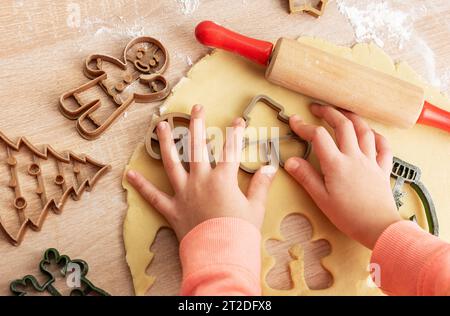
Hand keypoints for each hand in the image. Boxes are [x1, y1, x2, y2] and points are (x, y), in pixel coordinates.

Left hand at [127, 105, 275, 240]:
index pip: (231, 149)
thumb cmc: (240, 233)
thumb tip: (270, 168)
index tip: (238, 120)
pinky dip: (141, 186)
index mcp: (223, 179)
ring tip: (162, 125)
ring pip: (172, 162)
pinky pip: (154, 196)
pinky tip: (130, 174)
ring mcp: (184, 193)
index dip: (235, 132)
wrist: (221, 256)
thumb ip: (261, 185)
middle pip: (198, 147)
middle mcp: (201, 180)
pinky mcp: (172, 209)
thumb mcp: (256, 208)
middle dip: (198, 124)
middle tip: (197, 107)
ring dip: (166, 143)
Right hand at [284, 104, 400, 248]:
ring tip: (343, 112)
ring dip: (352, 117)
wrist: (378, 228)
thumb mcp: (321, 198)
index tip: (295, 121)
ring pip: (364, 131)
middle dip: (329, 113)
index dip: (304, 126)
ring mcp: (370, 161)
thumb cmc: (349, 216)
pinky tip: (371, 133)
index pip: (318, 137)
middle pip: (343, 125)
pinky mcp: (382, 169)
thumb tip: (291, 161)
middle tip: (318, 108)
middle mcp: (354, 157)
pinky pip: (383, 146)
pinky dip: (377, 136)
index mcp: (336, 164)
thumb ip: (306, 177)